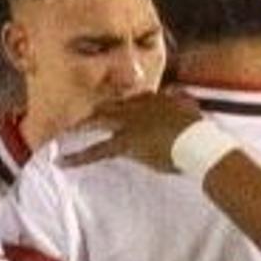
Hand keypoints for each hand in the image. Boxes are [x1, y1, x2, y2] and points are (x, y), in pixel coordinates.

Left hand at [65, 85, 203, 171]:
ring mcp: (128, 122)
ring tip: (61, 134)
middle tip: (76, 120)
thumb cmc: (198, 132)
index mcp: (152, 98)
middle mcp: (136, 106)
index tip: (110, 112)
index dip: (118, 107)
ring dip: (78, 127)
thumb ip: (183, 103)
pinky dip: (77, 157)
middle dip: (91, 113)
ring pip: (97, 122)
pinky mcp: (124, 142)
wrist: (197, 142)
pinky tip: (62, 162)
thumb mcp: (190, 111)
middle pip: (107, 106)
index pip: (129, 100)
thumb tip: (186, 99)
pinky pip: (96, 150)